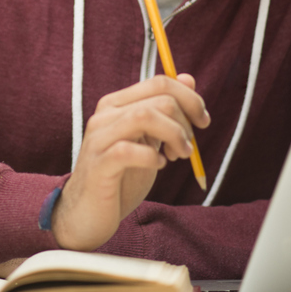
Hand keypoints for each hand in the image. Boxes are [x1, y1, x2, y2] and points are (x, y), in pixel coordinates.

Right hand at [51, 73, 209, 251]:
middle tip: (187, 148)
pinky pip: (128, 150)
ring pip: (144, 116)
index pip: (159, 82)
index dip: (189, 98)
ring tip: (179, 156)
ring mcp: (99, 138)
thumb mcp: (149, 140)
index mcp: (116, 103)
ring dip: (173, 135)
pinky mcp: (98, 164)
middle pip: (159, 99)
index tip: (203, 122)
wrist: (87, 213)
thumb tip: (188, 79)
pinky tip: (158, 166)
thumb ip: (165, 110)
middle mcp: (105, 114)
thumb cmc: (121, 177)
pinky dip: (152, 157)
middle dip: (185, 122)